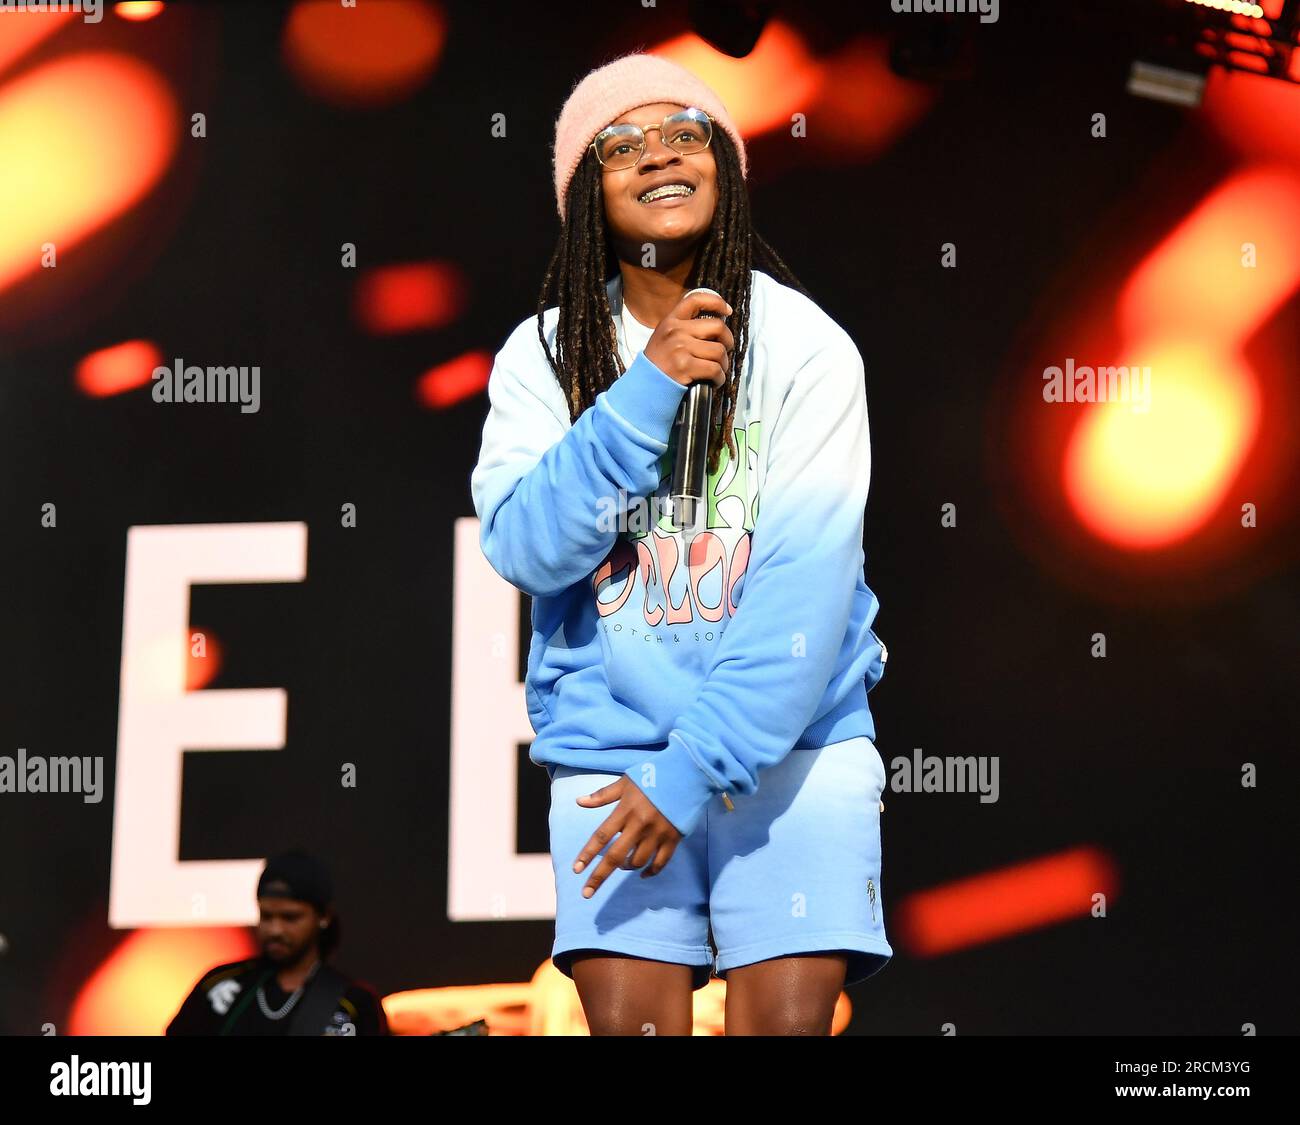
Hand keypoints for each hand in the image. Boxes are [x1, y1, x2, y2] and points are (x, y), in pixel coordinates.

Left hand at [572, 776, 683, 897]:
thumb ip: (603, 795)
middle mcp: (640, 825)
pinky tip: (643, 874)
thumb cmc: (653, 775)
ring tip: (622, 865)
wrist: (688, 774)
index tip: (576, 869)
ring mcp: (658, 833)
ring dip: (626, 867)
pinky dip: (650, 871)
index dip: (587, 854)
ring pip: (638, 861)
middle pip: (615, 856)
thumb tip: (579, 802)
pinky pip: (660, 862)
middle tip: (587, 893)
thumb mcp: (626, 782)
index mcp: (626, 810)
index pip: (602, 836)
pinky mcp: (673, 838)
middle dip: (599, 876)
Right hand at [642, 289, 734, 388]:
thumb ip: (684, 328)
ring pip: (719, 351)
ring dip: (723, 364)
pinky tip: (713, 381)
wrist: (644, 386)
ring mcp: (680, 348)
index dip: (716, 302)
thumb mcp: (665, 337)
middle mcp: (675, 331)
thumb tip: (716, 326)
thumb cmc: (658, 364)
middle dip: (728, 341)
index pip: (696, 300)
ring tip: (717, 370)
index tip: (727, 311)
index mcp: (671, 321)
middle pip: (717, 327)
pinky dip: (719, 378)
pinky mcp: (685, 367)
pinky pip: (715, 369)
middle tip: (725, 351)